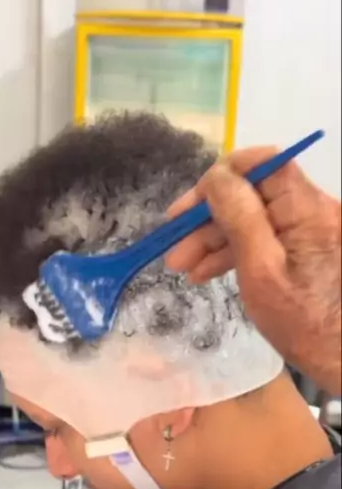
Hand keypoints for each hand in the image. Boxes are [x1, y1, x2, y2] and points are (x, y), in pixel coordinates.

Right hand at [166, 149, 340, 396]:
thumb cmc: (302, 324)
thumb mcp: (261, 271)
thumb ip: (239, 218)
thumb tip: (216, 177)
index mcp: (308, 209)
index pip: (264, 165)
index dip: (222, 178)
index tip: (189, 207)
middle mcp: (313, 211)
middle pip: (254, 194)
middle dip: (210, 217)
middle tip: (174, 244)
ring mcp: (311, 231)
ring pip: (255, 218)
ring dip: (216, 238)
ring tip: (183, 266)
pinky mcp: (307, 251)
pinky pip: (267, 238)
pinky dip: (236, 251)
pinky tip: (207, 272)